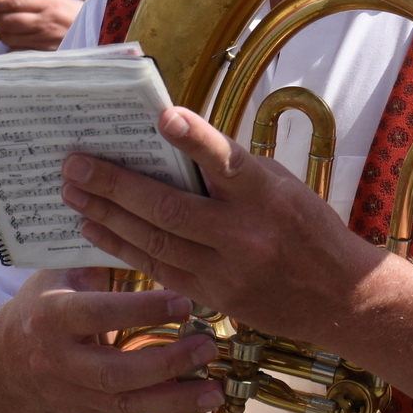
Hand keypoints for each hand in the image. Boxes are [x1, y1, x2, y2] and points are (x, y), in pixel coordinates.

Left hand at [0, 0, 81, 51]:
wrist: (103, 40)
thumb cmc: (84, 19)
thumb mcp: (68, 0)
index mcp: (49, 5)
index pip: (13, 1)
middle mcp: (43, 22)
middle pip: (6, 20)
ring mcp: (42, 41)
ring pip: (9, 37)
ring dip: (2, 33)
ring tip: (2, 28)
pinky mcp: (42, 55)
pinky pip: (18, 52)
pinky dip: (12, 48)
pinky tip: (15, 43)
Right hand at [0, 267, 222, 412]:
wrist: (5, 356)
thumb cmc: (46, 299)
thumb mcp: (62, 271)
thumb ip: (101, 258)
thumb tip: (150, 227)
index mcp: (51, 314)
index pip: (98, 313)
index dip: (141, 310)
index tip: (185, 301)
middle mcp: (56, 359)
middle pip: (113, 371)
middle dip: (165, 362)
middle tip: (206, 346)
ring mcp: (68, 391)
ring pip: (123, 403)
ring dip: (173, 399)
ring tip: (214, 390)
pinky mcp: (81, 411)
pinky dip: (163, 410)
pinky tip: (197, 404)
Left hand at [63, 107, 387, 345]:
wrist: (340, 296)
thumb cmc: (308, 226)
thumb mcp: (282, 185)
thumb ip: (232, 170)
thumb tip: (174, 142)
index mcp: (268, 196)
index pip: (227, 161)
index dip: (194, 138)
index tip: (163, 115)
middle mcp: (245, 234)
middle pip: (169, 208)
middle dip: (115, 184)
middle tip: (75, 163)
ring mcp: (227, 270)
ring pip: (154, 241)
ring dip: (107, 215)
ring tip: (72, 192)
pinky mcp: (214, 296)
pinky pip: (157, 269)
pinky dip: (121, 247)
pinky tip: (94, 229)